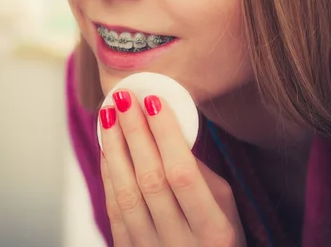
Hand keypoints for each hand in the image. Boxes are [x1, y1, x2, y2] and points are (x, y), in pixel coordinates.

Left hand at [99, 91, 244, 246]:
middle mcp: (181, 243)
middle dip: (135, 133)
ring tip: (108, 115)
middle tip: (124, 99)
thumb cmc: (216, 237)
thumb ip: (199, 174)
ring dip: (114, 148)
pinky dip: (108, 173)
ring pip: (126, 194)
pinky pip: (113, 209)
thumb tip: (166, 132)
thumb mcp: (224, 209)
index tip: (154, 101)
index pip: (183, 174)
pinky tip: (106, 146)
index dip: (166, 136)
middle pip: (150, 179)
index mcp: (214, 230)